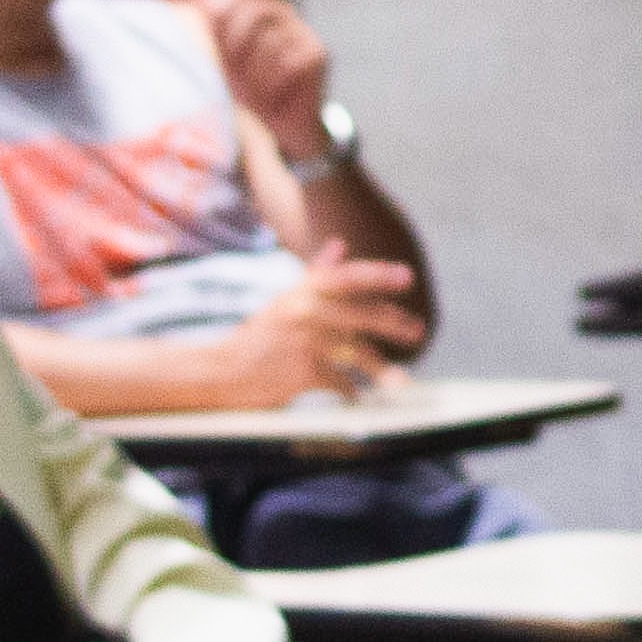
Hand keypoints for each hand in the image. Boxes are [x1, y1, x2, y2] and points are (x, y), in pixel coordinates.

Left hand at [197, 0, 336, 153]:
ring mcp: (301, 30)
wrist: (280, 128)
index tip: (207, 44)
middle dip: (234, 45)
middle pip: (253, 10)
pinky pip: (290, 62)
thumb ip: (204, 35)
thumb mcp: (217, 62)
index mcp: (250, 7)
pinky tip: (271, 98)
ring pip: (271, 41)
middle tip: (230, 76)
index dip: (216, 13)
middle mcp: (279, 12)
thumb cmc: (243, 93)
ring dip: (253, 75)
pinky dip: (274, 85)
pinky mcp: (317, 52)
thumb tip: (188, 11)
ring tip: (250, 96)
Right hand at [224, 260, 426, 400]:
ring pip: (358, 352)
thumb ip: (315, 274)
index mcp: (302, 291)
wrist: (223, 371)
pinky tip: (356, 396)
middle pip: (362, 315)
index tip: (407, 277)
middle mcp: (305, 311)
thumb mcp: (285, 300)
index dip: (380, 275)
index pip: (348, 277)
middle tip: (418, 331)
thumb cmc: (260, 335)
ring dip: (382, 369)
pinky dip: (351, 391)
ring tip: (399, 381)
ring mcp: (305, 342)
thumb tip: (340, 245)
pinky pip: (342, 381)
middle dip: (395, 323)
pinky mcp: (304, 372)